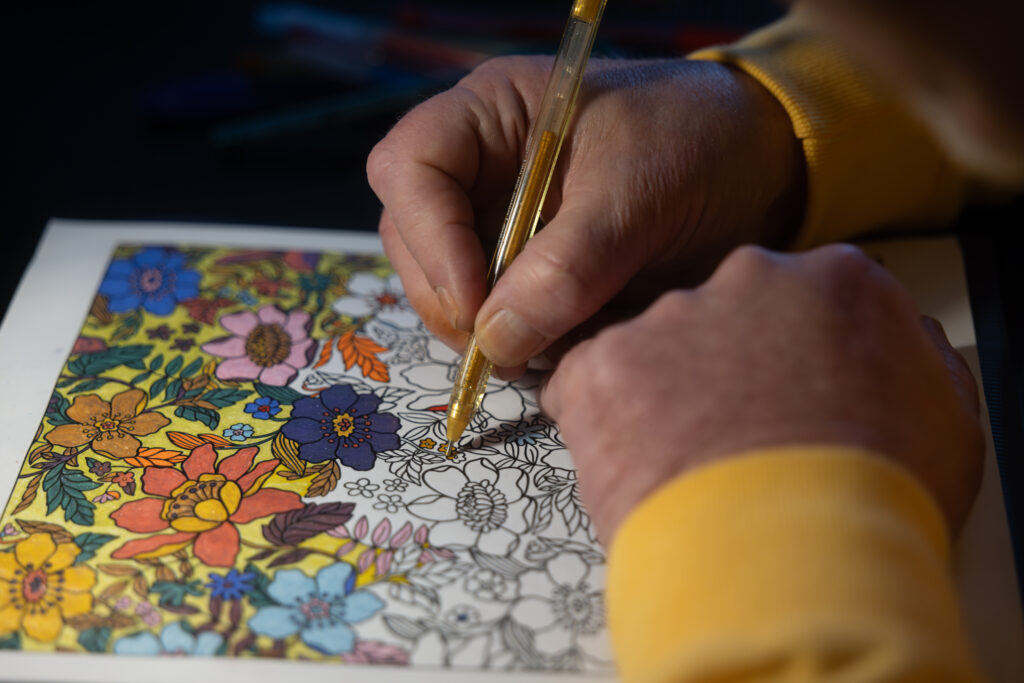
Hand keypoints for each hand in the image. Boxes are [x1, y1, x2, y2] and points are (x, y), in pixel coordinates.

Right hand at [367, 57, 804, 372]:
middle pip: (412, 234)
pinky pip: (491, 310)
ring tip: (539, 350)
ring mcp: (498, 218)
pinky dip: (512, 339)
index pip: (411, 166)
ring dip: (479, 326)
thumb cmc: (698, 143)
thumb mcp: (637, 196)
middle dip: (450, 295)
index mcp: (493, 113)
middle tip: (504, 346)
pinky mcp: (525, 266)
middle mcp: (481, 165)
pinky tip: (554, 349)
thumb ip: (567, 267)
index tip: (477, 301)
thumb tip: (498, 341)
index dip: (430, 238)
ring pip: (444, 281)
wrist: (758, 165)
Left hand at [542, 244, 983, 541]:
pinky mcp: (604, 364)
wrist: (793, 561)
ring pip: (653, 349)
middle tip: (730, 436)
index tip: (781, 395)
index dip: (790, 357)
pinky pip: (587, 385)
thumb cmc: (877, 501)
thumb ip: (913, 363)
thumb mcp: (945, 420)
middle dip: (720, 370)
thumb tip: (901, 350)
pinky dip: (601, 421)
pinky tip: (635, 465)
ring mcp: (670, 318)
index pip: (803, 302)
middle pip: (723, 318)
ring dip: (659, 397)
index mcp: (837, 282)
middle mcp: (749, 279)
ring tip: (684, 466)